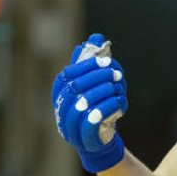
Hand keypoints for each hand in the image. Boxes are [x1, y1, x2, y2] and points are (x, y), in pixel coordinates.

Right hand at [51, 33, 126, 172]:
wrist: (98, 138)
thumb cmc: (94, 105)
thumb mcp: (93, 82)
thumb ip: (92, 60)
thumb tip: (96, 37)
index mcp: (59, 91)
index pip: (68, 74)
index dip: (87, 66)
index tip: (107, 62)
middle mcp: (59, 107)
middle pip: (75, 88)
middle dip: (98, 78)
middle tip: (116, 74)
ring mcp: (67, 124)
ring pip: (81, 105)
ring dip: (102, 93)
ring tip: (118, 88)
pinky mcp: (80, 138)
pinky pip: (90, 122)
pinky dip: (105, 110)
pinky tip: (118, 102)